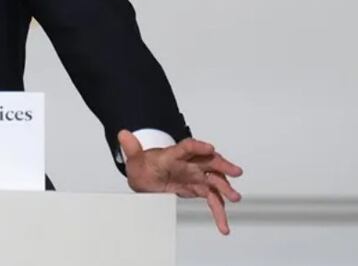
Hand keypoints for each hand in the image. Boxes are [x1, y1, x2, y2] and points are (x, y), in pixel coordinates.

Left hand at [118, 129, 242, 234]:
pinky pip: (212, 200)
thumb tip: (122, 134)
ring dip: (226, 188)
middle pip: (209, 161)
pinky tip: (223, 225)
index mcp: (173, 154)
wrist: (146, 177)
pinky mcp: (198, 188)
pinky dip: (219, 212)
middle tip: (235, 171)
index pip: (187, 147)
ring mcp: (195, 176)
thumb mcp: (134, 158)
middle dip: (222, 165)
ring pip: (215, 181)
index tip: (209, 148)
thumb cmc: (143, 165)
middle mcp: (189, 163)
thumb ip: (131, 148)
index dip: (198, 146)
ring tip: (235, 197)